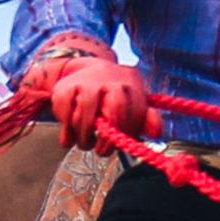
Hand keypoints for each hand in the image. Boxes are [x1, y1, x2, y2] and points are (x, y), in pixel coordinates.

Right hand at [23, 33, 153, 147]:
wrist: (89, 70)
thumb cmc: (116, 96)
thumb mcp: (135, 104)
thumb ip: (147, 119)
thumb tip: (156, 132)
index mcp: (129, 86)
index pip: (131, 113)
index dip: (123, 134)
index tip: (118, 144)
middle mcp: (108, 82)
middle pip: (112, 114)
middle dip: (106, 140)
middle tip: (100, 151)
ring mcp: (85, 84)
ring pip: (84, 118)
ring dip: (83, 138)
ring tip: (85, 143)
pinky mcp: (63, 88)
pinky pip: (63, 113)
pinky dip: (65, 128)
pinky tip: (70, 131)